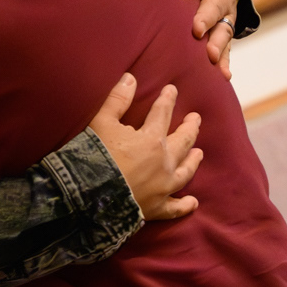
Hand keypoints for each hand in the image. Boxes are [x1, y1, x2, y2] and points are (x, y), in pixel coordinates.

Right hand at [88, 73, 202, 220]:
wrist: (87, 197)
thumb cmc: (93, 157)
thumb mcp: (100, 122)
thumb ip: (117, 100)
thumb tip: (131, 78)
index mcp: (152, 139)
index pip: (163, 113)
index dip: (167, 99)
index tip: (172, 90)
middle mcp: (164, 162)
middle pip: (182, 141)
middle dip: (190, 128)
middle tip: (195, 119)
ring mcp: (162, 187)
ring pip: (185, 172)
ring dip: (193, 161)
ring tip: (199, 153)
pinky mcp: (156, 208)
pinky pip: (175, 207)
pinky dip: (184, 205)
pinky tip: (193, 202)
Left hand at [166, 0, 236, 80]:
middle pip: (215, 8)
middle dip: (207, 18)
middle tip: (196, 28)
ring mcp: (224, 19)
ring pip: (223, 32)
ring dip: (218, 44)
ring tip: (210, 56)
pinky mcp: (222, 36)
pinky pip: (226, 51)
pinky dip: (225, 63)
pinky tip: (223, 76)